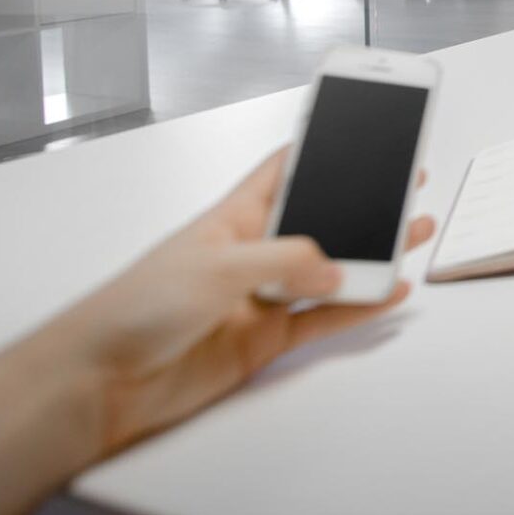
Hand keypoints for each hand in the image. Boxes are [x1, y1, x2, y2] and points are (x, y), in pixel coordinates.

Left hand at [51, 147, 436, 456]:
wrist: (100, 384)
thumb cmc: (133, 310)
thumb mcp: (216, 268)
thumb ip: (284, 261)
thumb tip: (334, 265)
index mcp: (230, 219)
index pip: (282, 172)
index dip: (319, 149)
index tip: (361, 130)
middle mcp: (249, 255)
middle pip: (318, 221)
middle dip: (362, 204)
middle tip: (407, 185)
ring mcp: (258, 298)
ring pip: (329, 270)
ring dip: (371, 255)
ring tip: (413, 235)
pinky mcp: (263, 340)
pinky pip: (323, 318)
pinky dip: (358, 307)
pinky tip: (387, 292)